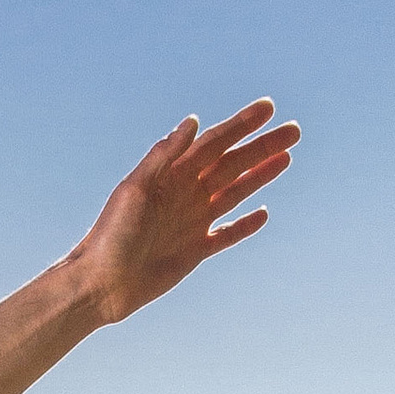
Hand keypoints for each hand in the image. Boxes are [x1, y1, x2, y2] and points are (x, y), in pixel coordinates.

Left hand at [76, 100, 297, 322]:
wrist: (100, 285)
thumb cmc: (111, 235)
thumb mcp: (135, 190)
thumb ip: (164, 156)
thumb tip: (193, 121)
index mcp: (172, 175)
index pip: (214, 143)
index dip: (241, 125)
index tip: (268, 108)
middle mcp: (185, 194)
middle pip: (232, 164)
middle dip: (262, 146)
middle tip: (294, 130)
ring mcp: (191, 222)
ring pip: (235, 193)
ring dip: (260, 175)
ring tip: (287, 158)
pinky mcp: (193, 252)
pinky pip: (226, 234)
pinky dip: (245, 225)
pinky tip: (263, 213)